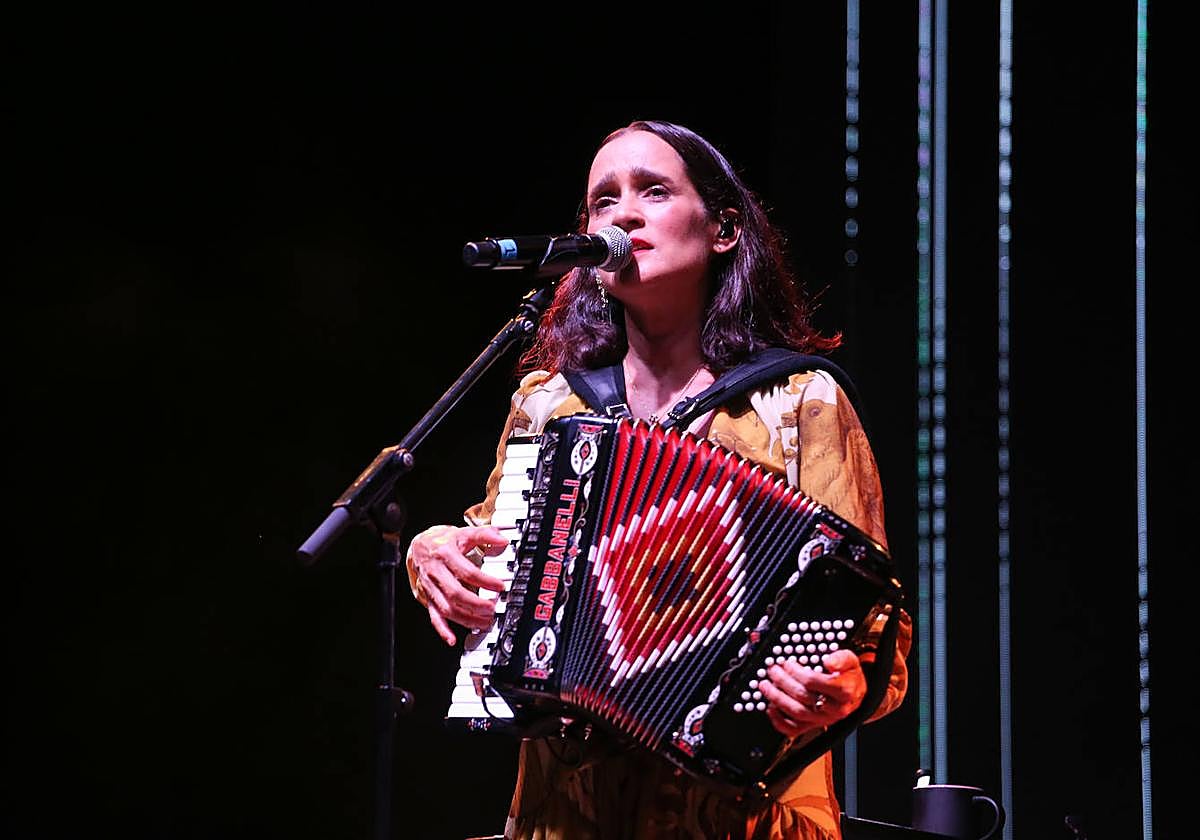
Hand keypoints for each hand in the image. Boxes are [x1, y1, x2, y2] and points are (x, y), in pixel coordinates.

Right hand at [409, 524, 509, 645]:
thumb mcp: (463, 533)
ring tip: (484, 623)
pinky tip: (452, 638)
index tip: (500, 587)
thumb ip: (484, 534)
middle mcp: (436, 572)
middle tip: (492, 608)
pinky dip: (442, 629)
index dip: (485, 581)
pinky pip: (433, 615)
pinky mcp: (428, 598)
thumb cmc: (442, 541)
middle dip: (475, 604)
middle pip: (455, 593)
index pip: (467, 571)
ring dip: (465, 619)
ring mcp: (430, 587)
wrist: (418, 545)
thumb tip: (502, 540)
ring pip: (446, 607)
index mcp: (445, 554)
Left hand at [758, 649, 867, 737]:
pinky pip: (794, 729)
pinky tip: (770, 708)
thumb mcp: (850, 660)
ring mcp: (823, 719)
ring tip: (765, 686)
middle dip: (783, 682)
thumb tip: (828, 661)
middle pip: (802, 696)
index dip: (797, 672)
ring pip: (797, 713)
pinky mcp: (814, 726)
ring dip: (777, 698)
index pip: (814, 682)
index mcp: (843, 691)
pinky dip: (779, 721)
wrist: (855, 694)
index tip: (787, 663)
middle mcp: (834, 709)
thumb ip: (841, 659)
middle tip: (772, 671)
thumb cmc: (849, 676)